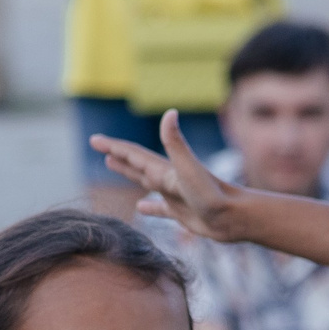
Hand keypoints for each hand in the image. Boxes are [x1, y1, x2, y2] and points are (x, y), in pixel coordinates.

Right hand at [92, 111, 243, 240]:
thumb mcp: (188, 168)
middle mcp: (168, 179)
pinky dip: (149, 207)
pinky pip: (159, 208)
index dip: (114, 146)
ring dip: (129, 172)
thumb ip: (176, 143)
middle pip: (137, 164)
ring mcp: (174, 195)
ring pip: (145, 181)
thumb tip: (169, 112)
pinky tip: (140, 207)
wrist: (234, 217)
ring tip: (113, 165)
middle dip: (117, 154)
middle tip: (100, 147)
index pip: (134, 155)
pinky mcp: (180, 212)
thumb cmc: (211, 194)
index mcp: (165, 170)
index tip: (94, 140)